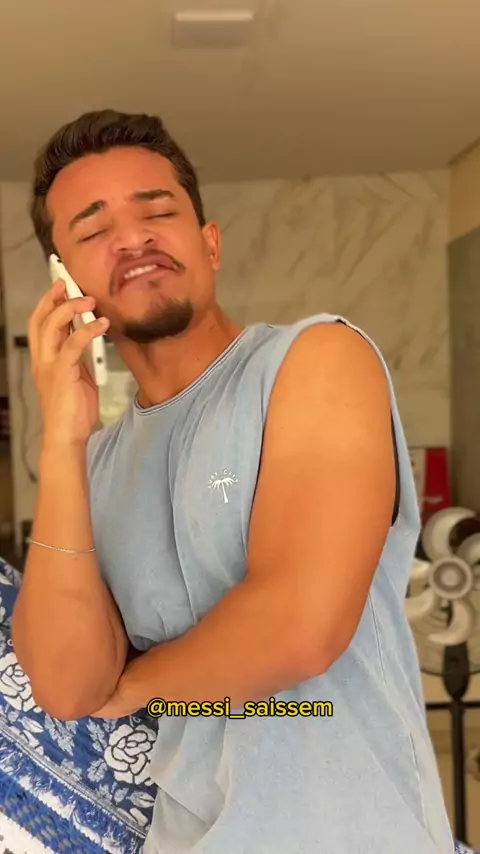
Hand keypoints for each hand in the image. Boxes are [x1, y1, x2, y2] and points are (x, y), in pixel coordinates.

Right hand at [28, 279, 108, 447]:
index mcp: (44, 360)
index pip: (40, 324)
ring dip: (71, 308)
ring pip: (52, 326)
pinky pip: (73, 344)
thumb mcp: (77, 376)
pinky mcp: (62, 373)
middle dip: (53, 298)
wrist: (67, 436)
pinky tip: (102, 324)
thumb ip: (78, 357)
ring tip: (90, 300)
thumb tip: (87, 336)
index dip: (48, 303)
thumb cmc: (73, 411)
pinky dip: (88, 330)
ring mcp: (50, 366)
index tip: (60, 287)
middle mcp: (42, 360)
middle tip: (68, 283)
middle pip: (40, 319)